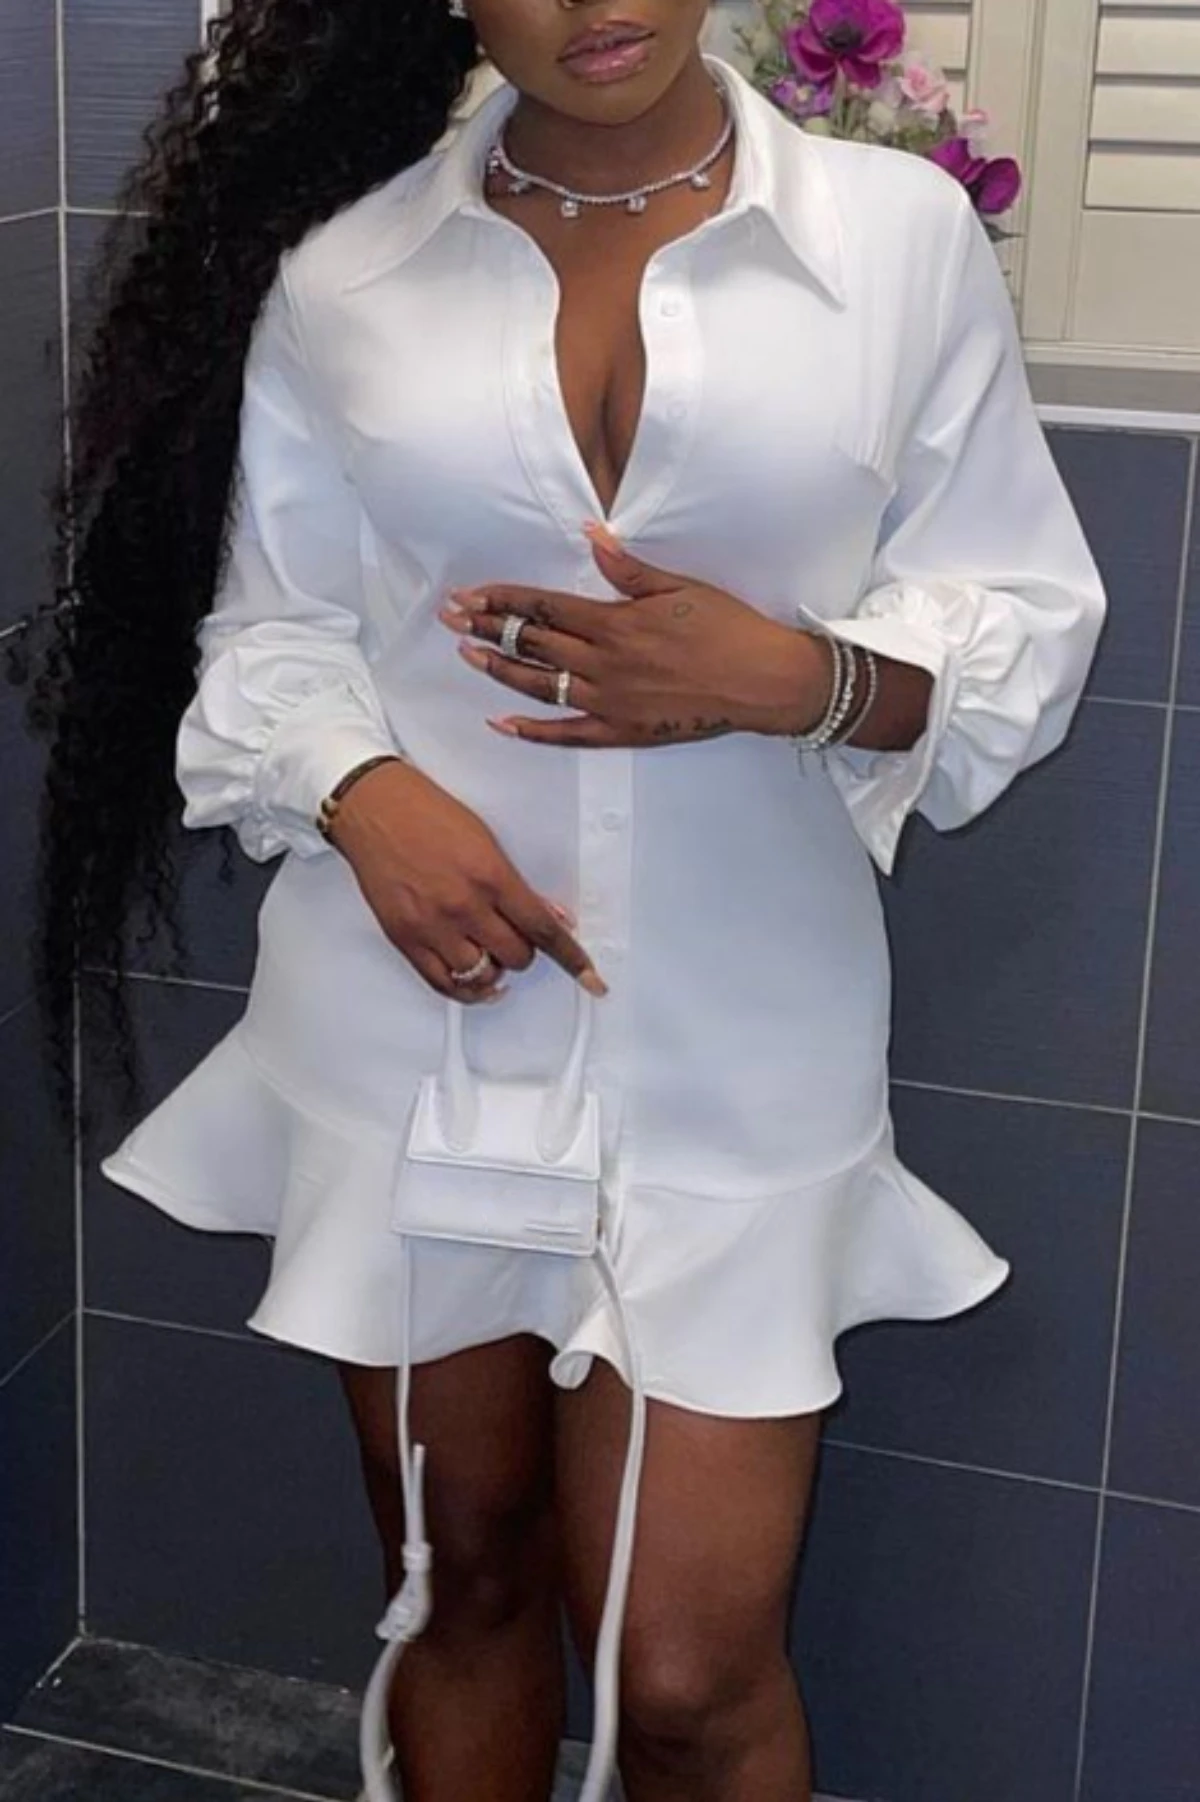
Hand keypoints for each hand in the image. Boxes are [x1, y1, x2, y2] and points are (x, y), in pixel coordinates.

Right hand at [327, 760, 606, 1002]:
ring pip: (483, 975)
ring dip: (494, 967)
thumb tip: (549, 916)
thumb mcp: (486, 839)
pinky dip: (466, 989)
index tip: (590, 978)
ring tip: (489, 950)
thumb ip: (515, 884)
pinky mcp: (405, 938)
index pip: (543, 930)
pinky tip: (476, 981)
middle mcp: (463, 905)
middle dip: (524, 950)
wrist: (373, 807)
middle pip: (516, 957)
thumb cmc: (426, 813)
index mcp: (490, 876)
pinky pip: (444, 984)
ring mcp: (432, 926)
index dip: (572, 958)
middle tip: (516, 935)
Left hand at [439, 522, 829, 748]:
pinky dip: (532, 730)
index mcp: (616, 622)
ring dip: (499, 671)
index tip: (469, 594)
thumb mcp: (679, 588)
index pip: (544, 607)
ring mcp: (610, 701)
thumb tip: (590, 535)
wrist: (763, 681)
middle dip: (487, 627)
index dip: (502, 599)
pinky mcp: (623, 731)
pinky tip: (503, 721)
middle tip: (449, 618)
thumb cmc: (728, 628)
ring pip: (540, 686)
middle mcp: (604, 663)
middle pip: (532, 643)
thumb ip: (628, 568)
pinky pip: (567, 735)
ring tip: (468, 655)